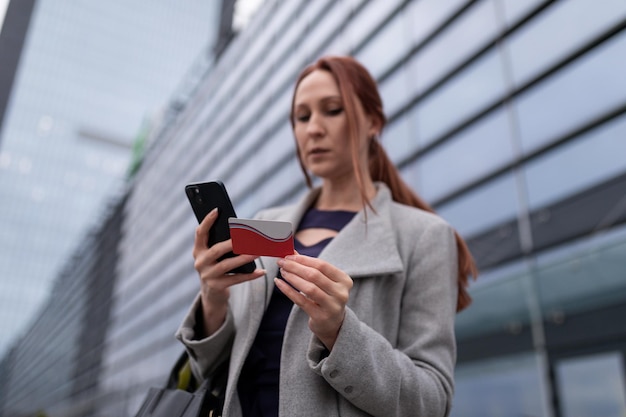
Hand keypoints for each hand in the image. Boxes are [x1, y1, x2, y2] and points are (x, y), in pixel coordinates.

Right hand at [192, 208, 264, 334]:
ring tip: (258, 252)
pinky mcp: (216, 287)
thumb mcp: (214, 256)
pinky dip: (250, 276)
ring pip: (227, 265)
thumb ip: (221, 244)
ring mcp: (207, 276)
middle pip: (216, 250)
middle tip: (247, 236)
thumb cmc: (217, 267)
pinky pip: (236, 280)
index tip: (217, 210)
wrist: (211, 294)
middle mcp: (200, 262)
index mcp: (198, 250)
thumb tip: (243, 230)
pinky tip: (261, 271)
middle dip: (232, 243)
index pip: (200, 233)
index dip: (207, 221)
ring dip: (244, 258)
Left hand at [275, 254, 352, 349]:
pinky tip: (279, 283)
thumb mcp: (323, 281)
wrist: (332, 324)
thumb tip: (292, 253)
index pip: (322, 265)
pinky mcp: (320, 317)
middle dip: (295, 267)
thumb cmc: (326, 297)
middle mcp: (341, 293)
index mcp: (345, 280)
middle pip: (314, 275)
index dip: (304, 259)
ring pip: (308, 288)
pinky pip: (301, 301)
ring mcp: (332, 306)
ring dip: (292, 278)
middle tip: (281, 262)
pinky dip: (288, 291)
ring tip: (282, 272)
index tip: (289, 256)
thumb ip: (310, 267)